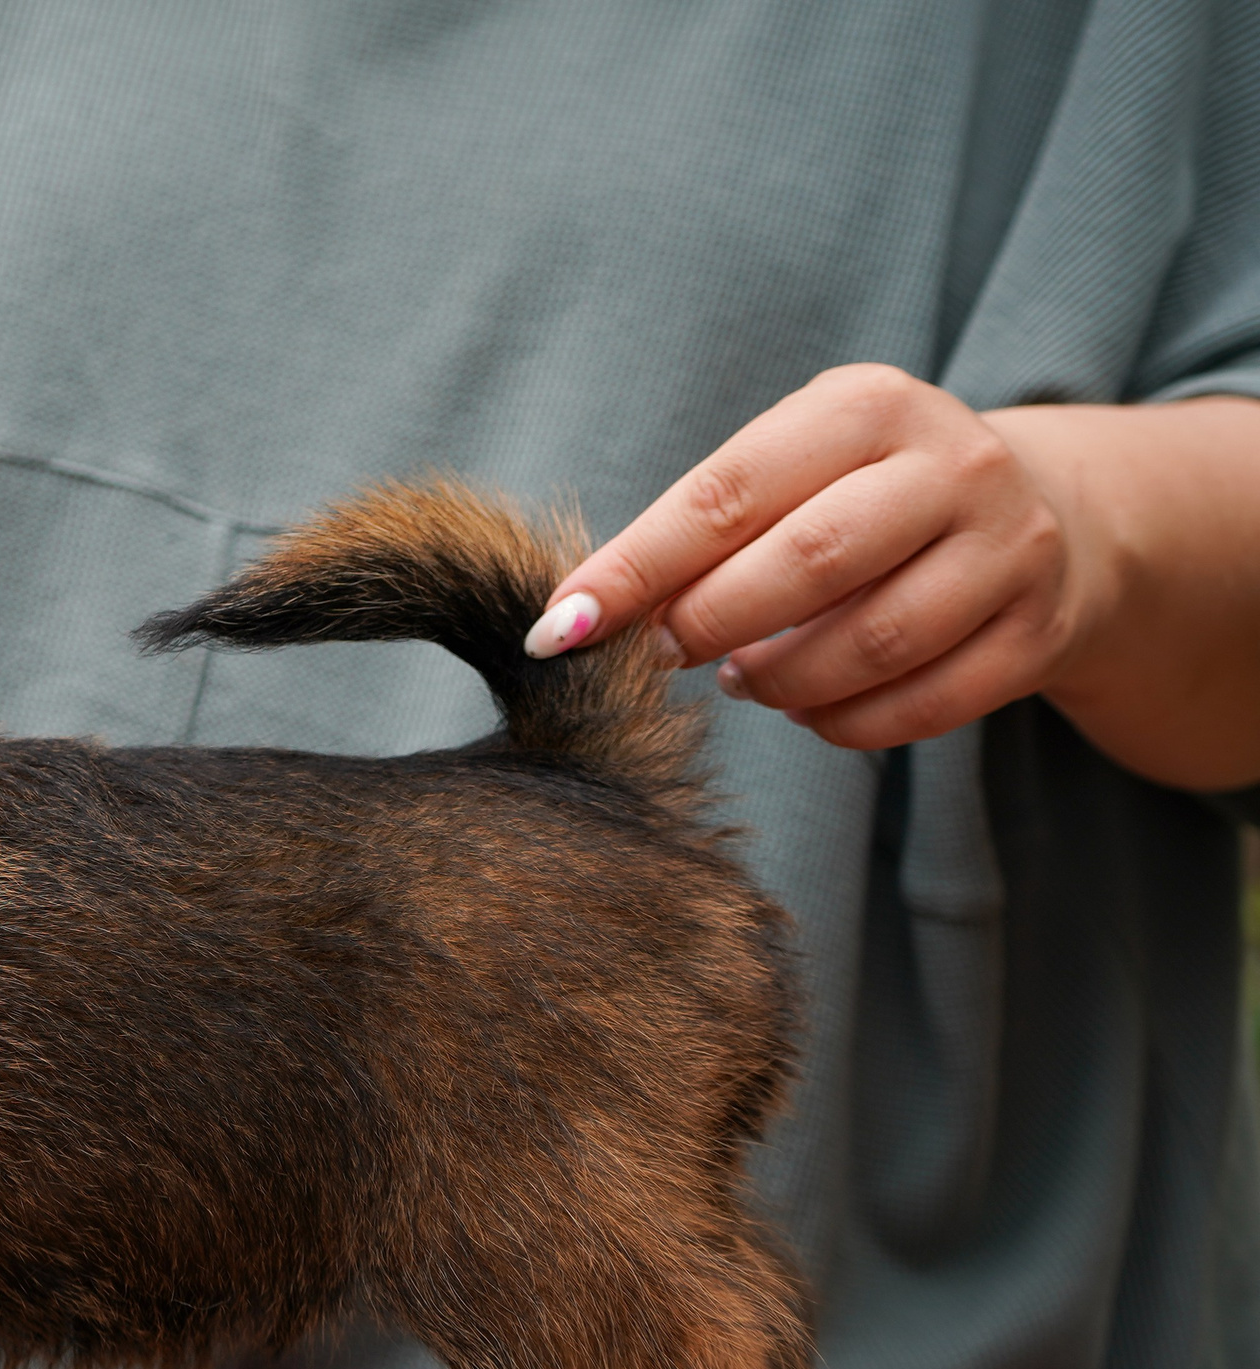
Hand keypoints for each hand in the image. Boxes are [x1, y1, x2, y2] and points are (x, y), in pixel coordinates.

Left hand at [524, 364, 1098, 752]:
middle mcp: (952, 463)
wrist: (1045, 517)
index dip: (636, 568)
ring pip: (871, 643)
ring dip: (777, 681)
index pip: (727, 492)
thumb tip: (580, 615)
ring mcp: (1010, 548)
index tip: (561, 627)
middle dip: (709, 622)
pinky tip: (806, 708)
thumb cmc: (866, 498)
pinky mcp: (1038, 632)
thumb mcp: (793, 473)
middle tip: (659, 656)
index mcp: (868, 405)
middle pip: (807, 561)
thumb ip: (701, 530)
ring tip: (739, 680)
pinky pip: (923, 705)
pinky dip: (843, 724)